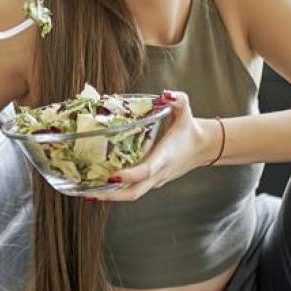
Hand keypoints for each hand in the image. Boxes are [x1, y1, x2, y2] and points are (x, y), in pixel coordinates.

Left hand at [89, 89, 212, 201]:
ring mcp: (156, 180)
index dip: (129, 175)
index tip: (112, 176)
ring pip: (133, 195)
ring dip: (110, 196)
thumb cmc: (190, 129)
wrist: (204, 147)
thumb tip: (165, 94)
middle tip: (88, 193)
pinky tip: (100, 186)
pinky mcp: (153, 182)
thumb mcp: (185, 110)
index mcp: (164, 156)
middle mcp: (159, 172)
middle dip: (111, 196)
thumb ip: (177, 99)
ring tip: (86, 193)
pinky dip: (117, 191)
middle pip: (134, 192)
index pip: (146, 170)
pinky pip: (134, 190)